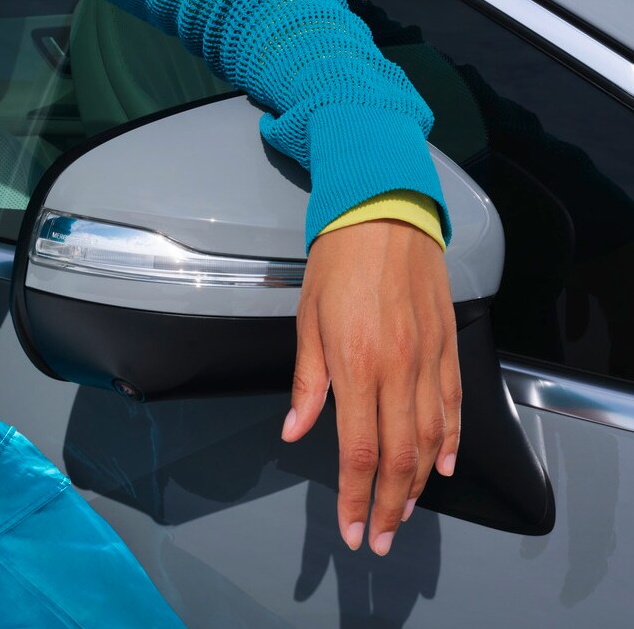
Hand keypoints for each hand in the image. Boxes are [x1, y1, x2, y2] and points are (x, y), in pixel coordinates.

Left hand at [280, 218, 460, 555]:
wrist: (384, 211)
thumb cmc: (339, 259)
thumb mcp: (308, 317)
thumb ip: (307, 380)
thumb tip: (295, 431)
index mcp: (357, 363)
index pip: (359, 450)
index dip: (356, 497)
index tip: (351, 528)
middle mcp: (398, 368)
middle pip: (400, 457)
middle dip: (390, 506)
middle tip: (379, 537)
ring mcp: (428, 359)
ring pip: (432, 439)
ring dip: (419, 483)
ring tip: (404, 512)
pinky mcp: (448, 346)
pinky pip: (453, 405)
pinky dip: (451, 441)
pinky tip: (443, 466)